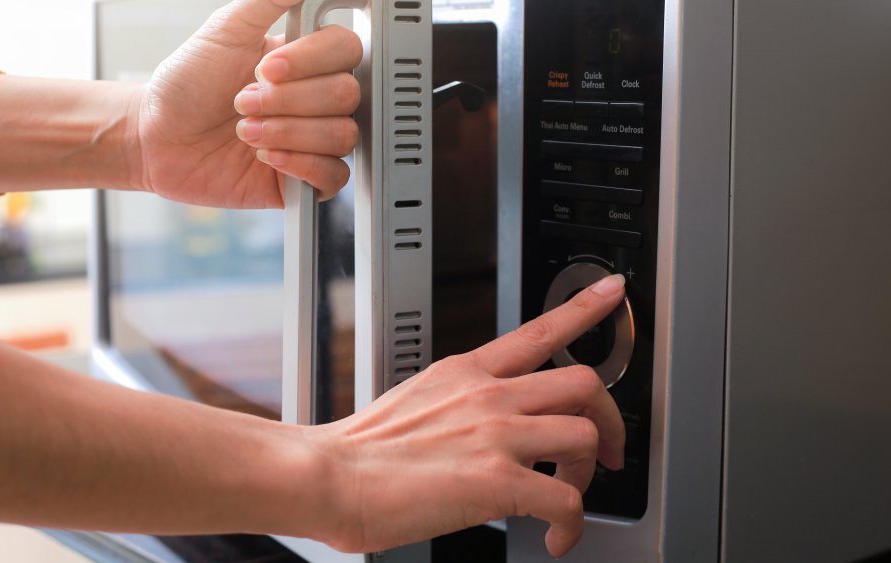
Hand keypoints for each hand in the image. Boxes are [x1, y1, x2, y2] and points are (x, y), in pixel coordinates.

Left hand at [133, 0, 361, 207]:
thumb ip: (268, 1)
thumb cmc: (186, 86)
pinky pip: (334, 177)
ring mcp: (313, 141)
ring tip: (245, 132)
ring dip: (287, 133)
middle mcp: (315, 100)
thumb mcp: (225, 30)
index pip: (346, 50)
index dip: (310, 61)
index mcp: (305, 61)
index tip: (266, 68)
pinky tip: (266, 157)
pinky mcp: (304, 181)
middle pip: (346, 94)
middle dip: (287, 101)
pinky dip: (300, 165)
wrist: (158, 138)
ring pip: (342, 136)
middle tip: (243, 102)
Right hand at [309, 274, 627, 557]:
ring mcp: (496, 434)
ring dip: (588, 475)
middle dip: (609, 420)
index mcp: (467, 372)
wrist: (328, 477)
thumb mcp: (415, 400)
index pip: (539, 329)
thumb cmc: (360, 450)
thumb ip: (457, 403)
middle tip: (607, 452)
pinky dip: (572, 526)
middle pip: (584, 382)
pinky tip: (555, 537)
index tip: (611, 292)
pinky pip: (566, 501)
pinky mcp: (497, 481)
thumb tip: (477, 428)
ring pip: (586, 436)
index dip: (585, 308)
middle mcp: (489, 395)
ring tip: (567, 498)